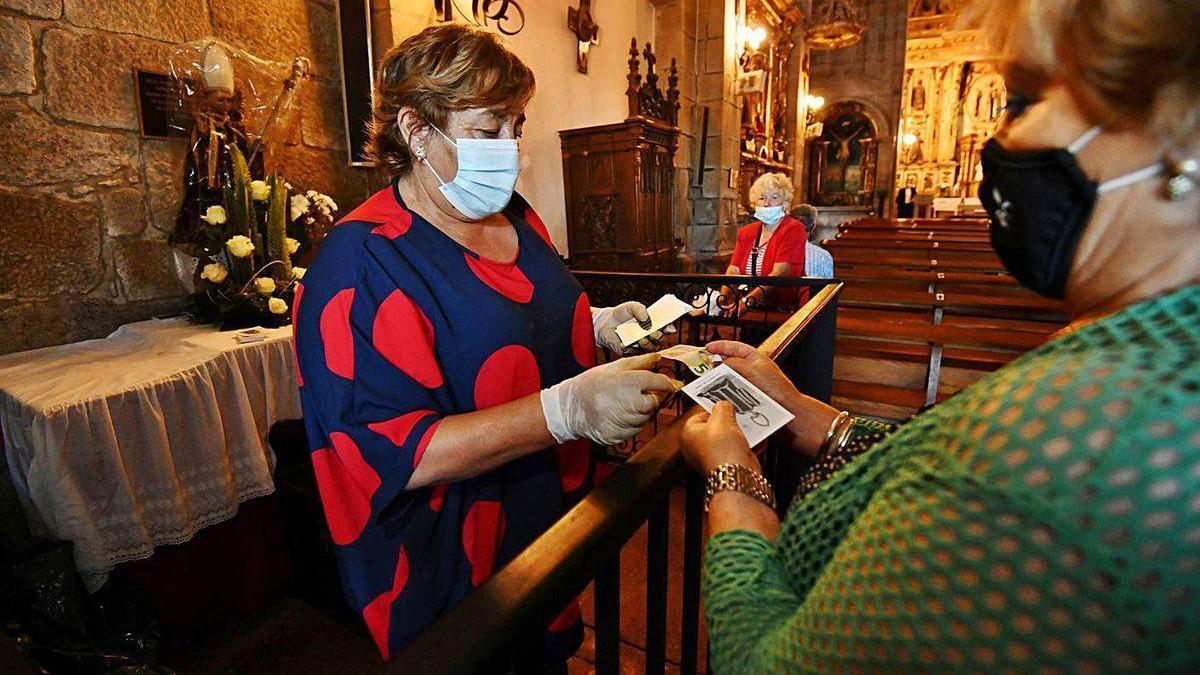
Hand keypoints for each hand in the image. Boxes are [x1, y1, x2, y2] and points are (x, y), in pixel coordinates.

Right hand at [540, 353, 676, 445]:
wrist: (570, 407)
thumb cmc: (593, 384)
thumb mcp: (614, 367)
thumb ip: (639, 362)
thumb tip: (659, 357)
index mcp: (626, 382)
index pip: (658, 383)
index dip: (667, 384)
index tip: (672, 385)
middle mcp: (626, 402)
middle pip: (653, 402)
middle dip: (648, 398)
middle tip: (634, 393)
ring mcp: (621, 421)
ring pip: (645, 418)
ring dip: (640, 412)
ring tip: (621, 404)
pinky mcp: (617, 435)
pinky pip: (635, 430)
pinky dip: (630, 423)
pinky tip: (617, 415)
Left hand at [591, 301, 673, 352]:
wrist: (605, 323)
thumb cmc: (622, 314)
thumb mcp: (631, 307)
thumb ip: (640, 309)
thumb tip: (646, 319)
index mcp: (654, 325)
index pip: (667, 328)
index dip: (669, 328)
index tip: (668, 327)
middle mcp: (650, 337)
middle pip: (660, 340)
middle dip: (658, 337)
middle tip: (652, 332)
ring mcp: (641, 346)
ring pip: (650, 348)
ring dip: (647, 344)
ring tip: (640, 338)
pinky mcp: (631, 352)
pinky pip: (634, 353)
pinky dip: (630, 349)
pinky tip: (624, 344)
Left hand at [680, 402, 755, 473]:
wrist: (735, 475)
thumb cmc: (722, 449)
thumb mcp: (723, 417)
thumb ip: (722, 407)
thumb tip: (723, 405)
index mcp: (688, 434)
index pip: (698, 417)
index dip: (713, 412)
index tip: (724, 408)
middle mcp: (695, 449)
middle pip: (712, 429)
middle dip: (726, 424)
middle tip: (736, 418)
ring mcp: (709, 460)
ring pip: (724, 442)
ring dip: (736, 435)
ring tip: (745, 429)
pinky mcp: (724, 468)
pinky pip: (734, 453)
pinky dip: (743, 448)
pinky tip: (752, 442)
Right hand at [705, 340, 797, 407]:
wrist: (787, 408)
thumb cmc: (775, 387)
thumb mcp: (752, 369)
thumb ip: (734, 363)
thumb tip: (719, 364)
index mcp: (755, 357)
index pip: (735, 347)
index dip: (720, 346)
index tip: (707, 348)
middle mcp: (752, 368)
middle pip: (730, 361)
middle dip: (717, 362)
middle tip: (704, 366)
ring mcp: (750, 381)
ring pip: (730, 377)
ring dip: (720, 378)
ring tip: (709, 380)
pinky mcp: (749, 395)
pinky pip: (733, 389)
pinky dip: (725, 390)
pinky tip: (719, 392)